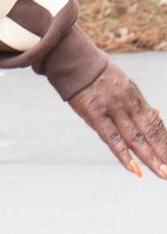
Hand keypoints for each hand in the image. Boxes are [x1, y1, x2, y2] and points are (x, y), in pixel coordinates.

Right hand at [69, 59, 166, 177]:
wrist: (76, 61)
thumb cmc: (99, 75)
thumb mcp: (125, 84)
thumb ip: (141, 103)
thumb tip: (158, 113)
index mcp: (136, 98)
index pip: (155, 124)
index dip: (166, 141)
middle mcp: (128, 105)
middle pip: (150, 133)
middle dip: (163, 153)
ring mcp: (113, 110)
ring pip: (136, 138)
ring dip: (150, 158)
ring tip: (162, 173)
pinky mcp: (95, 115)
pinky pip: (112, 139)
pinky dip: (124, 156)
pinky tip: (135, 169)